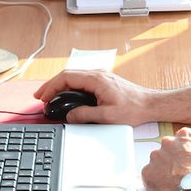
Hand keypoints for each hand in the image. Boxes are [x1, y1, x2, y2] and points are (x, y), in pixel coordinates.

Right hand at [32, 69, 151, 124]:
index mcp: (97, 79)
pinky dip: (69, 86)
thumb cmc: (133, 109)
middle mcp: (98, 74)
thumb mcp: (107, 116)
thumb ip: (85, 115)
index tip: (43, 97)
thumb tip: (69, 116)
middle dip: (51, 85)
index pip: (66, 77)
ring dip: (60, 85)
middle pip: (67, 74)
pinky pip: (81, 80)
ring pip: (74, 76)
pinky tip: (66, 95)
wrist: (150, 104)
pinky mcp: (103, 81)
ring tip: (49, 96)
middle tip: (40, 97)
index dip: (51, 86)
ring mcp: (101, 76)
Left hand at [142, 127, 190, 190]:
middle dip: (169, 162)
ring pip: (155, 164)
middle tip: (177, 175)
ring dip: (161, 172)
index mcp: (185, 136)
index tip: (183, 160)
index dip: (181, 152)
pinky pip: (147, 177)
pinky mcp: (148, 173)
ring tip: (172, 185)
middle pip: (165, 151)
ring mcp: (156, 157)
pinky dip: (153, 184)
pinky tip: (165, 190)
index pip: (179, 139)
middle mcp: (168, 143)